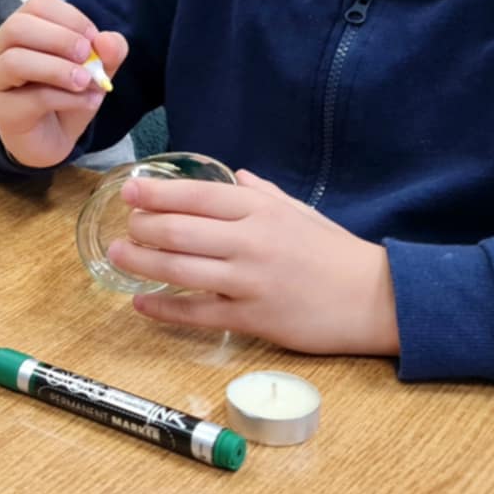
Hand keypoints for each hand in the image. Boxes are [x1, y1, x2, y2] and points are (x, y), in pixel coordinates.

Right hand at [0, 0, 128, 169]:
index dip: (70, 17)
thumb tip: (107, 40)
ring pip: (16, 61)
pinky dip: (67, 98)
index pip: (37, 4)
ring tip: (87, 81)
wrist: (51, 141)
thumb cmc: (66, 96)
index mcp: (21, 29)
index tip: (94, 39)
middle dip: (60, 38)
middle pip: (19, 26)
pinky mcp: (4, 111)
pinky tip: (87, 102)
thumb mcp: (95, 70)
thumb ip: (108, 51)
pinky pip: (33, 98)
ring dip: (58, 68)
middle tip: (87, 55)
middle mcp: (0, 49)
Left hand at [113, 170, 399, 354]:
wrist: (375, 298)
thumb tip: (234, 175)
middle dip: (142, 226)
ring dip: (141, 262)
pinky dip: (164, 307)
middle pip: (179, 230)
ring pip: (180, 268)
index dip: (157, 193)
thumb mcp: (300, 210)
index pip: (196, 195)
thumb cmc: (336, 253)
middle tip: (122, 226)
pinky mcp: (252, 317)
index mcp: (260, 210)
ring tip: (118, 255)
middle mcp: (250, 241)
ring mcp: (249, 281)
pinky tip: (141, 303)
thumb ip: (263, 193)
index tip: (129, 189)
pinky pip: (197, 312)